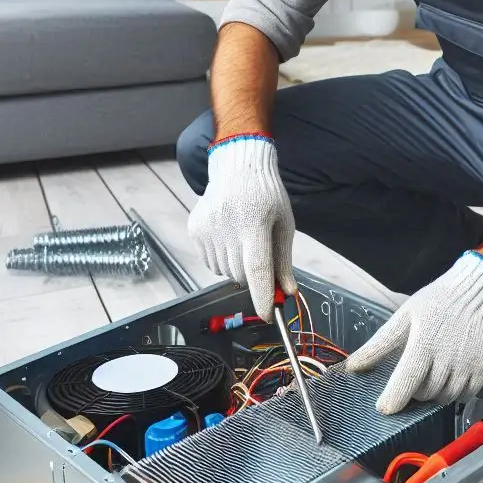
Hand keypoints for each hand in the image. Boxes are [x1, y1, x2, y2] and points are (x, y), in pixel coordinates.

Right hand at [187, 133, 296, 318]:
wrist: (238, 167)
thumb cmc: (267, 195)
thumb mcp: (283, 224)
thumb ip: (284, 260)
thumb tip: (288, 293)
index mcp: (253, 223)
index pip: (256, 268)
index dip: (262, 294)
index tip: (268, 314)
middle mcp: (226, 226)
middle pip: (241, 275)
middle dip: (253, 275)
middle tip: (260, 253)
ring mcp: (206, 229)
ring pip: (224, 272)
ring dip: (237, 266)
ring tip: (243, 237)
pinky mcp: (194, 230)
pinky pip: (210, 262)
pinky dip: (222, 258)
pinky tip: (228, 235)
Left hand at [345, 250, 482, 412]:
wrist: (473, 293)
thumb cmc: (434, 304)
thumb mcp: (403, 318)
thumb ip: (378, 345)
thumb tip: (353, 366)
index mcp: (424, 343)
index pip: (408, 380)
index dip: (394, 399)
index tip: (384, 407)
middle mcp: (447, 358)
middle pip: (425, 393)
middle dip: (415, 390)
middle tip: (415, 374)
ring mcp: (468, 365)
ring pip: (445, 398)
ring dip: (435, 393)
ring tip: (432, 373)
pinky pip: (465, 395)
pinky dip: (455, 392)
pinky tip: (450, 376)